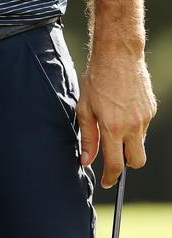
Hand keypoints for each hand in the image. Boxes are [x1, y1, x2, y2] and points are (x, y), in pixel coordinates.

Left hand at [76, 50, 156, 187]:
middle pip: (136, 161)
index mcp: (113, 127)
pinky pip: (143, 126)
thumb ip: (88, 136)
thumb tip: (86, 160)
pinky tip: (123, 108)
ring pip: (139, 142)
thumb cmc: (97, 79)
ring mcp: (145, 118)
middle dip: (126, 163)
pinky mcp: (151, 109)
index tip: (107, 182)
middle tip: (113, 153)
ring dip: (128, 140)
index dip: (111, 177)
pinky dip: (134, 125)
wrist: (118, 55)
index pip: (116, 164)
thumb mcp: (84, 107)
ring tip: (114, 118)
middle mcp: (133, 126)